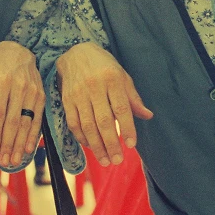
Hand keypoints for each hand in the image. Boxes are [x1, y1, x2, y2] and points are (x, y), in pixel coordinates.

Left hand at [0, 41, 43, 165]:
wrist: (18, 49)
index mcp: (3, 81)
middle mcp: (20, 87)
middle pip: (14, 120)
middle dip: (9, 143)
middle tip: (5, 161)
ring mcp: (33, 91)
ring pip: (27, 121)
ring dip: (21, 143)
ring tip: (15, 160)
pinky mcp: (41, 95)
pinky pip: (38, 117)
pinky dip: (34, 134)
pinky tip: (29, 148)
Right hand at [57, 42, 152, 166]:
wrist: (76, 54)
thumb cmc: (104, 67)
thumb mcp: (122, 77)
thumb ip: (133, 98)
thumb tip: (148, 116)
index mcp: (112, 79)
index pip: (121, 108)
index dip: (127, 128)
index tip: (132, 144)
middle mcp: (94, 87)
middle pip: (103, 120)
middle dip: (111, 143)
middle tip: (118, 160)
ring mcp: (78, 94)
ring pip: (87, 125)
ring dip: (97, 146)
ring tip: (105, 160)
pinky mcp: (66, 100)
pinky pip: (73, 123)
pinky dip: (82, 138)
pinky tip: (90, 147)